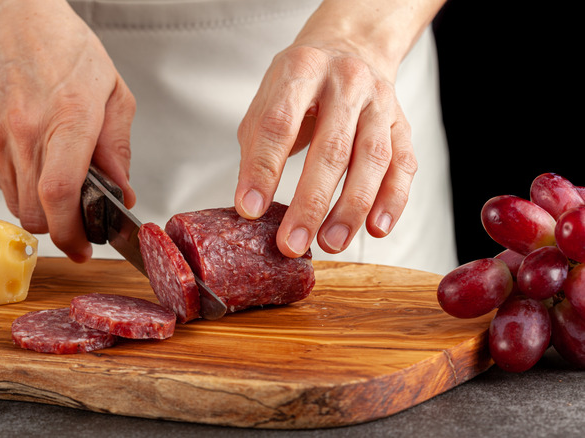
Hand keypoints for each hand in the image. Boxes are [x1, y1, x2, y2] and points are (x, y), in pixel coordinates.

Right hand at [0, 0, 136, 261]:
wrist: (10, 16)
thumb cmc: (64, 47)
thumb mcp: (112, 92)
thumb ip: (118, 149)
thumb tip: (121, 193)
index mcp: (68, 116)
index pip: (62, 194)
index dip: (72, 233)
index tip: (84, 247)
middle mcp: (25, 128)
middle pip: (36, 211)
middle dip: (59, 227)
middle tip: (77, 218)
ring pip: (15, 203)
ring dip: (39, 205)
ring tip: (54, 175)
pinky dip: (17, 183)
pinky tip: (30, 156)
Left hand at [234, 0, 442, 257]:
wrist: (351, 47)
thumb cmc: (300, 85)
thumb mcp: (267, 101)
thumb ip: (257, 147)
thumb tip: (250, 205)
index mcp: (303, 69)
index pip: (280, 124)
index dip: (263, 170)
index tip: (250, 209)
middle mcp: (346, 82)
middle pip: (331, 148)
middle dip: (310, 203)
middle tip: (293, 243)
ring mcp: (380, 103)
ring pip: (372, 160)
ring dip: (351, 209)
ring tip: (331, 243)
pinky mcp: (402, 124)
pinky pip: (403, 167)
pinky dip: (392, 201)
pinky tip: (375, 229)